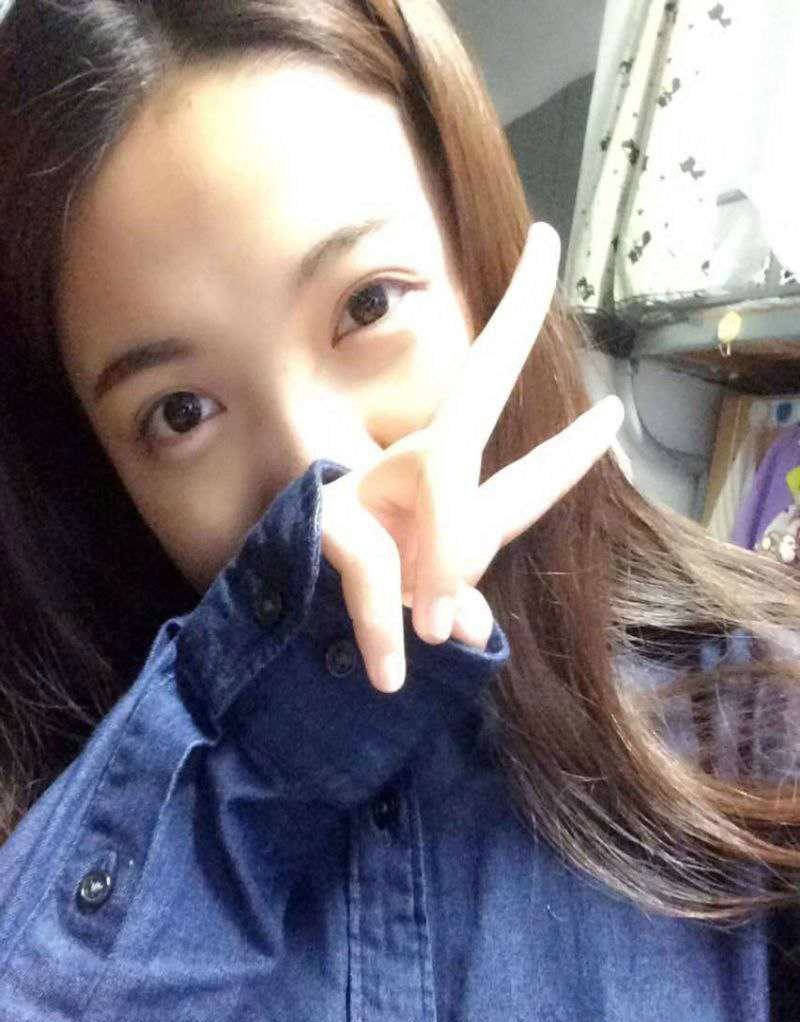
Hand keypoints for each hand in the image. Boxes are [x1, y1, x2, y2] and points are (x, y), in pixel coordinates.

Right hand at [319, 221, 624, 692]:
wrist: (277, 606)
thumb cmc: (361, 582)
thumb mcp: (422, 596)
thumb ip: (456, 595)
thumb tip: (474, 629)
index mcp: (449, 474)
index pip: (502, 404)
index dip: (529, 330)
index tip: (553, 252)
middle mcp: (419, 465)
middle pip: (481, 390)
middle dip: (516, 318)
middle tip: (550, 242)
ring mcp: (373, 487)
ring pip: (447, 490)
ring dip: (448, 561)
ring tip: (432, 633)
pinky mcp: (334, 525)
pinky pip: (374, 571)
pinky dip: (383, 626)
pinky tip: (390, 672)